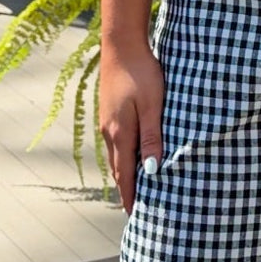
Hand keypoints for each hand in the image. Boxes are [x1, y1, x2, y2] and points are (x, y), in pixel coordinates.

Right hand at [99, 44, 164, 213]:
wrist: (121, 45)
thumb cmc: (142, 73)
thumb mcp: (153, 105)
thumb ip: (153, 137)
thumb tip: (153, 170)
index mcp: (120, 133)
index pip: (125, 174)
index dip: (130, 195)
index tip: (134, 215)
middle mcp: (109, 131)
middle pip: (118, 168)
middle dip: (126, 189)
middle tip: (136, 209)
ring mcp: (107, 121)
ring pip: (115, 156)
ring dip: (124, 173)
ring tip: (134, 189)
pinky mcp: (110, 112)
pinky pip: (115, 143)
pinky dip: (123, 157)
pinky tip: (132, 156)